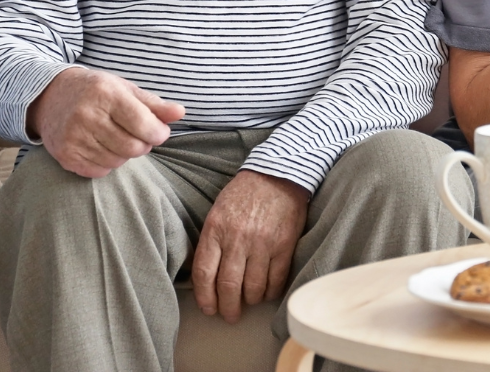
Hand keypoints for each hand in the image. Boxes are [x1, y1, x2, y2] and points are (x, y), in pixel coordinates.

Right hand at [27, 67, 185, 176]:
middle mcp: (87, 116)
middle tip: (139, 135)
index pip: (142, 123)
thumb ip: (154, 103)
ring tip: (119, 138)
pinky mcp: (65, 155)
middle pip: (132, 147)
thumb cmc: (96, 91)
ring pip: (118, 161)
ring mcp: (73, 137)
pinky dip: (108, 163)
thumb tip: (180, 113)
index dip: (158, 133)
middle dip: (144, 144)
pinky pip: (99, 171)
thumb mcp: (125, 89)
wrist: (51, 96)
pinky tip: (103, 147)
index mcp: (106, 94)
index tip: (160, 132)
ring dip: (126, 154)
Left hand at [192, 169, 308, 322]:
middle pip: (228, 287)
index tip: (209, 308)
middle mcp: (237, 238)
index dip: (205, 298)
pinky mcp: (284, 244)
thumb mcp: (218, 211)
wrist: (278, 173)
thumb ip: (212, 241)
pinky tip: (267, 290)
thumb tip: (208, 278)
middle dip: (228, 308)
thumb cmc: (244, 194)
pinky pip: (276, 280)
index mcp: (216, 229)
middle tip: (230, 315)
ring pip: (253, 288)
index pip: (204, 274)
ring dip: (251, 300)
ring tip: (251, 300)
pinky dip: (271, 292)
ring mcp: (262, 242)